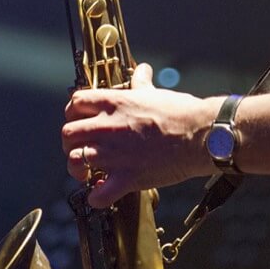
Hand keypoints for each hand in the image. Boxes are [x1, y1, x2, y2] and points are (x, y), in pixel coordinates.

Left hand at [62, 63, 219, 207]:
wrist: (201, 135)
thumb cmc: (181, 113)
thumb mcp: (155, 93)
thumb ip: (141, 84)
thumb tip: (142, 70)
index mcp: (112, 103)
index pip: (74, 103)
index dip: (73, 113)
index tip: (80, 120)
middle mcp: (107, 127)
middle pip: (67, 134)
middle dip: (70, 142)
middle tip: (81, 148)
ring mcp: (114, 154)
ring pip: (74, 161)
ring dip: (77, 169)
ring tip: (86, 172)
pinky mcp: (127, 177)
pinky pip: (99, 195)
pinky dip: (97, 198)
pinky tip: (102, 194)